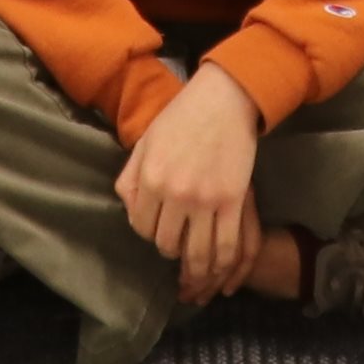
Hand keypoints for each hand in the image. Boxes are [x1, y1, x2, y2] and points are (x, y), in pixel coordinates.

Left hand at [115, 63, 265, 304]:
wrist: (223, 99)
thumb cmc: (181, 117)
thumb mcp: (145, 142)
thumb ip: (131, 178)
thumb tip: (130, 210)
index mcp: (150, 178)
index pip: (141, 226)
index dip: (147, 230)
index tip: (158, 225)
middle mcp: (175, 194)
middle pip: (166, 243)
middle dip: (169, 246)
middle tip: (177, 239)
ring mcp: (206, 200)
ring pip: (196, 253)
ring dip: (194, 264)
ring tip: (195, 261)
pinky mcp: (233, 201)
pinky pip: (226, 245)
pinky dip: (221, 262)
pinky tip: (218, 264)